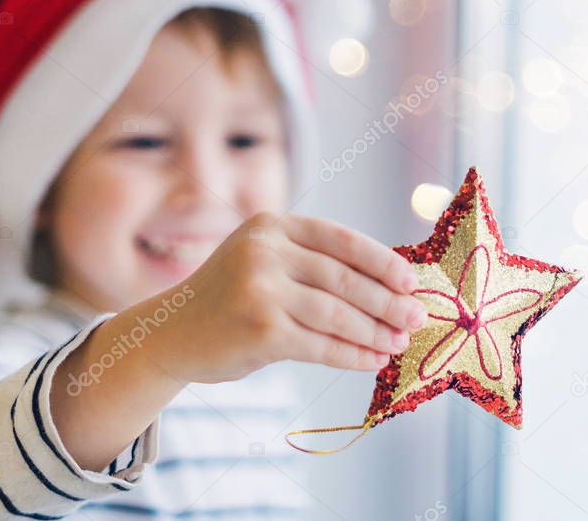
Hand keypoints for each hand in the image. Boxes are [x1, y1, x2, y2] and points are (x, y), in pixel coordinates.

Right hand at [153, 212, 427, 382]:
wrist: (171, 333)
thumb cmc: (229, 297)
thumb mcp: (263, 260)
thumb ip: (312, 264)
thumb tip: (388, 286)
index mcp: (271, 225)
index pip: (341, 239)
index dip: (382, 261)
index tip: (411, 281)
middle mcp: (264, 251)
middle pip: (344, 278)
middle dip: (387, 301)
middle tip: (416, 318)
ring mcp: (260, 290)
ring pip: (337, 313)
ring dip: (375, 332)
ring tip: (398, 343)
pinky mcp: (260, 331)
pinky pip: (320, 345)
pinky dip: (352, 355)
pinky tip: (372, 361)